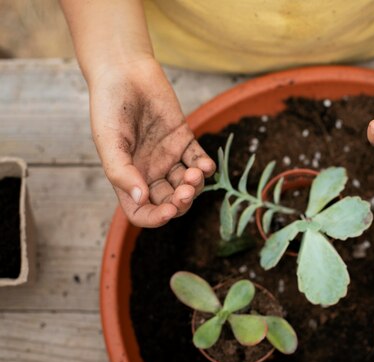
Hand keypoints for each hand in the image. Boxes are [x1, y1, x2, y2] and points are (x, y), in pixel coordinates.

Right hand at [89, 58, 214, 226]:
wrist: (124, 72)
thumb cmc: (109, 106)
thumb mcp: (109, 141)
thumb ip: (121, 172)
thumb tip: (141, 197)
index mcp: (128, 178)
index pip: (142, 211)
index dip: (155, 218)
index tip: (168, 211)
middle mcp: (149, 172)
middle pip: (170, 201)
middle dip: (181, 202)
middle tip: (186, 190)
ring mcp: (168, 157)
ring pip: (188, 184)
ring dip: (195, 185)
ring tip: (195, 173)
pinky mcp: (183, 140)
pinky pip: (199, 161)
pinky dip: (206, 167)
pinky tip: (205, 165)